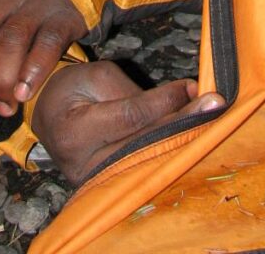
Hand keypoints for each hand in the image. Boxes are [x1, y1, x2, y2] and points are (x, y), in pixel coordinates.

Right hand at [31, 60, 224, 184]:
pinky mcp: (108, 187)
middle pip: (145, 144)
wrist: (48, 117)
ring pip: (148, 161)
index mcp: (75, 131)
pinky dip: (170, 152)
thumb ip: (133, 93)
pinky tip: (194, 137)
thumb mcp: (97, 77)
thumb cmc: (73, 90)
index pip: (130, 117)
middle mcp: (84, 164)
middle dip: (184, 122)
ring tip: (212, 119)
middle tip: (216, 104)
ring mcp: (96, 182)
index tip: (193, 86)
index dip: (163, 101)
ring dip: (183, 139)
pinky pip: (144, 169)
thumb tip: (179, 100)